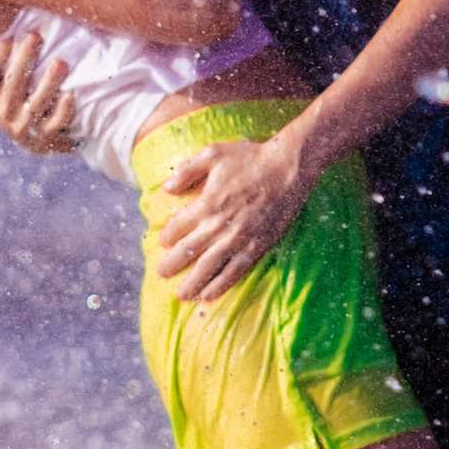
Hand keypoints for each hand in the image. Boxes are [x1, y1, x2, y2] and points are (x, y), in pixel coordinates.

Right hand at [0, 25, 81, 159]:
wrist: (42, 139)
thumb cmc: (25, 97)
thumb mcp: (10, 81)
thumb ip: (8, 57)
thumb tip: (9, 11)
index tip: (5, 40)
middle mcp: (4, 112)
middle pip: (12, 85)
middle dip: (23, 61)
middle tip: (35, 37)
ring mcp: (23, 128)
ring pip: (34, 105)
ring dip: (47, 83)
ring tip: (60, 63)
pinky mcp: (44, 139)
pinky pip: (54, 124)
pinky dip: (62, 110)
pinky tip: (70, 94)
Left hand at [151, 131, 308, 305]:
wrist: (288, 167)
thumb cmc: (251, 157)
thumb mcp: (213, 153)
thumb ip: (187, 170)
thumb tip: (166, 187)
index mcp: (206, 203)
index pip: (177, 227)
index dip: (167, 236)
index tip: (163, 242)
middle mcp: (218, 225)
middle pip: (187, 251)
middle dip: (171, 265)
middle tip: (161, 274)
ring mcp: (238, 239)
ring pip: (207, 268)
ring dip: (191, 283)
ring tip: (181, 295)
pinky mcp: (256, 247)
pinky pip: (234, 272)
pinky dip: (219, 286)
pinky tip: (208, 295)